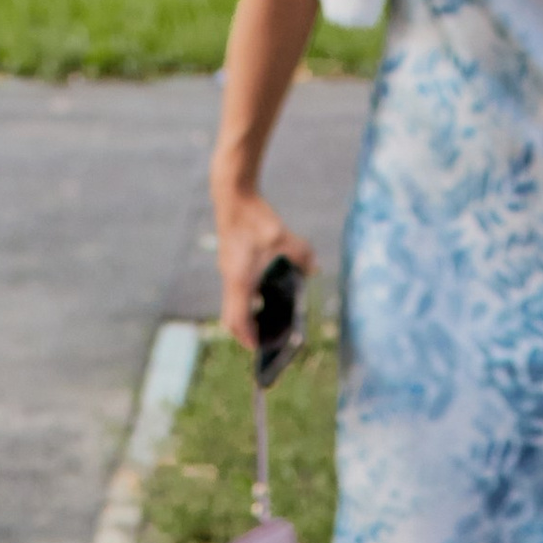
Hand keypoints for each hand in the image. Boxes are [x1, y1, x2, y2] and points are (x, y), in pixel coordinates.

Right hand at [214, 181, 315, 354]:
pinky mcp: (229, 261)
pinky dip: (244, 300)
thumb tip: (314, 269)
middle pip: (231, 317)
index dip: (247, 337)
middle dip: (244, 332)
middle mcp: (230, 279)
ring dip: (244, 316)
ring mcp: (227, 270)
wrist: (231, 193)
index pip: (238, 319)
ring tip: (263, 322)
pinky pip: (234, 290)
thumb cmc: (255, 216)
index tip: (258, 349)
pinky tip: (262, 296)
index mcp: (240, 280)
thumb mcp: (282, 236)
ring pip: (231, 304)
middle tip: (261, 342)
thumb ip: (301, 254)